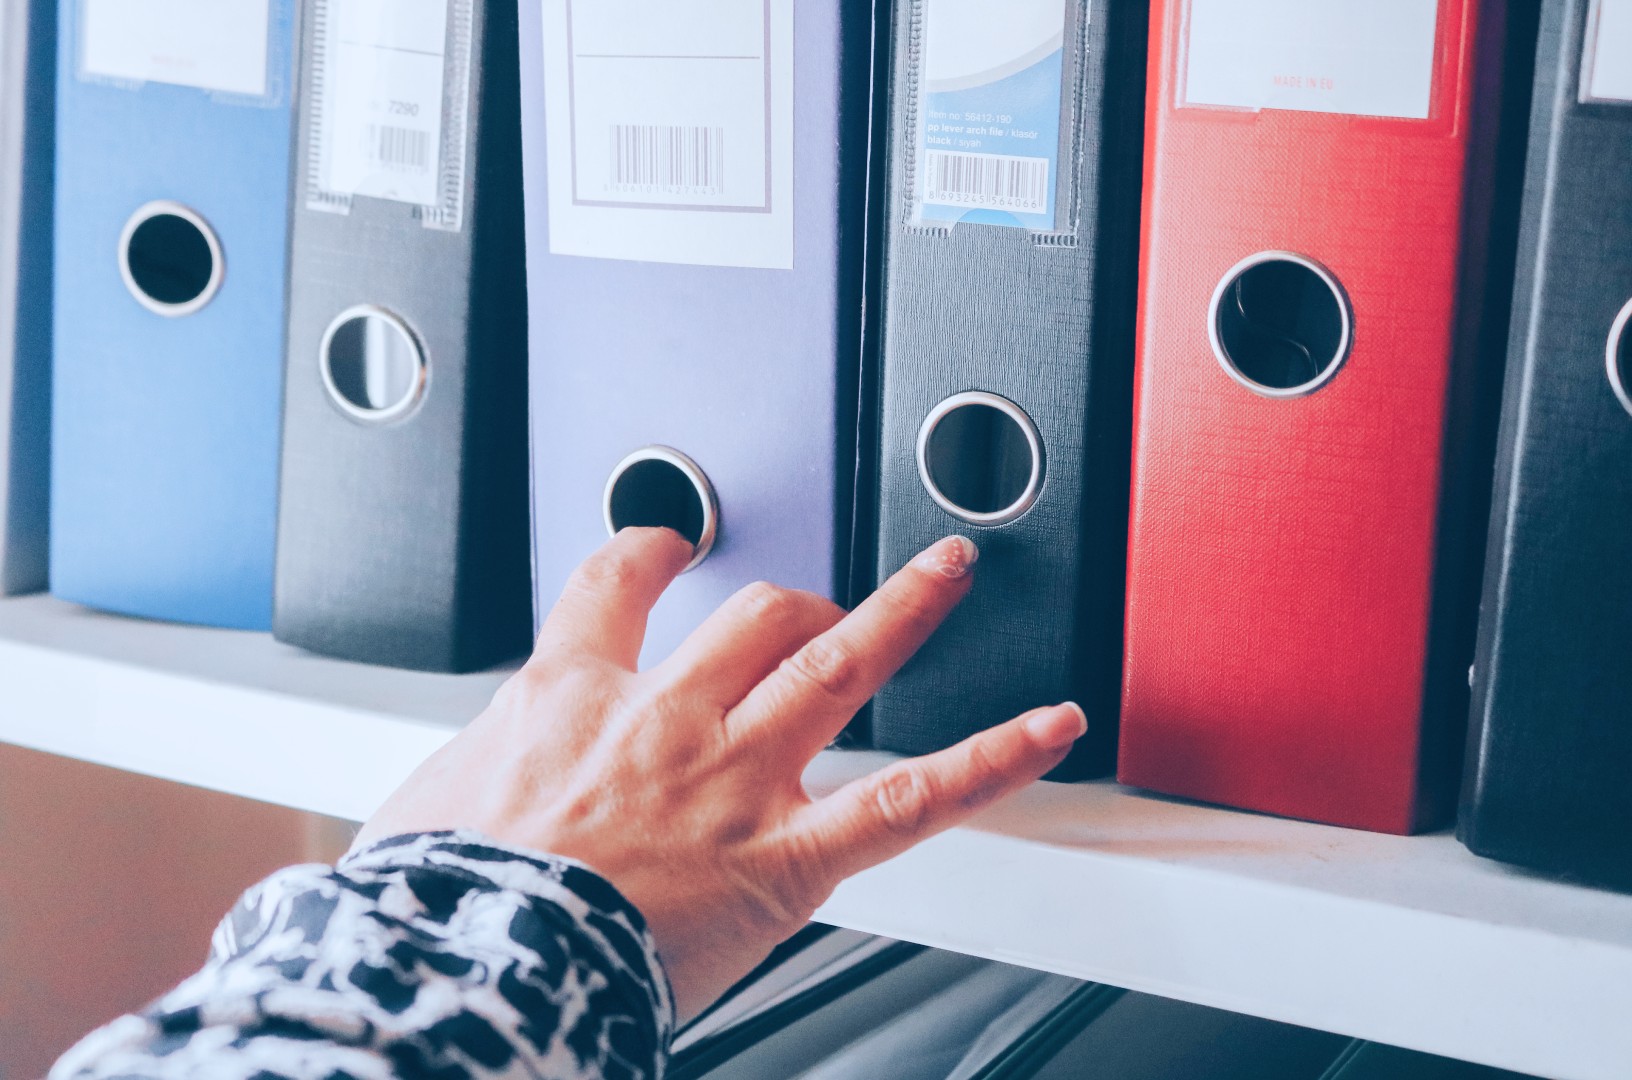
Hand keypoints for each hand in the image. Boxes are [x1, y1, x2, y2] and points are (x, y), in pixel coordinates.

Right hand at [355, 528, 1086, 1018]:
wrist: (474, 968)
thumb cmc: (443, 904)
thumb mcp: (424, 809)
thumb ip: (464, 773)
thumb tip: (458, 785)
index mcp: (572, 695)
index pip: (614, 586)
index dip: (648, 552)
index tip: (666, 544)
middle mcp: (666, 715)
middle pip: (752, 617)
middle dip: (795, 601)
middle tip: (818, 605)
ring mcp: (735, 779)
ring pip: (838, 666)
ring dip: (906, 610)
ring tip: (950, 572)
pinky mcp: (786, 858)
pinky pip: (908, 798)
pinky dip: (988, 761)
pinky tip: (1047, 728)